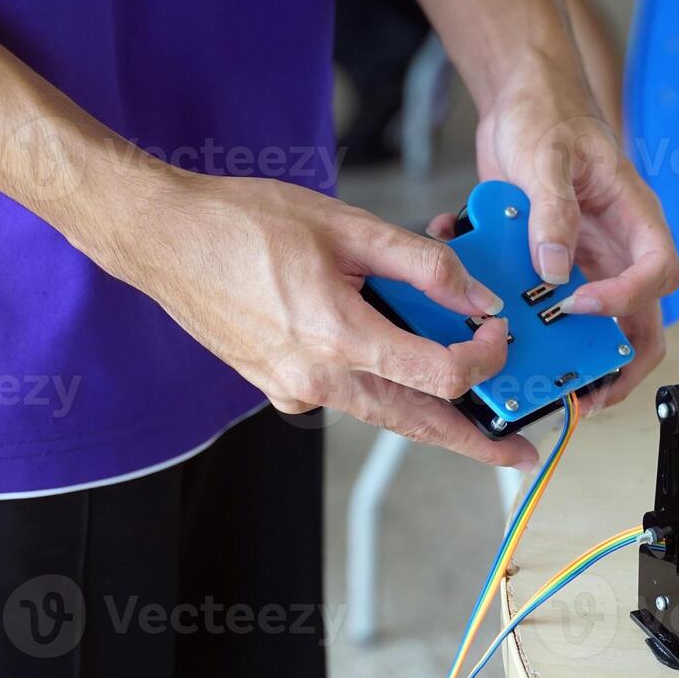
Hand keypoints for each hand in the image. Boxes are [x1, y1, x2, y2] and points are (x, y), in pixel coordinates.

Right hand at [82, 167, 540, 468]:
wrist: (162, 238)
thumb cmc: (242, 223)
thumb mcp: (347, 227)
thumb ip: (422, 265)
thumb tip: (476, 297)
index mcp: (338, 338)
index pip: (440, 375)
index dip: (485, 358)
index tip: (499, 332)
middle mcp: (316, 379)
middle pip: (416, 423)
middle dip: (473, 442)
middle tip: (515, 454)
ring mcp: (293, 391)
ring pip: (382, 413)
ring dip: (431, 418)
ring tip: (475, 420)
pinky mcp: (279, 387)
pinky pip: (346, 395)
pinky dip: (381, 385)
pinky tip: (396, 358)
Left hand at [455, 60, 678, 410]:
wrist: (521, 99)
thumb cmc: (552, 114)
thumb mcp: (548, 157)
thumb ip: (553, 211)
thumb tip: (553, 269)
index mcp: (635, 220)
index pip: (656, 275)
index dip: (625, 300)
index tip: (582, 305)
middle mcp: (616, 247)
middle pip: (638, 318)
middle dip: (618, 361)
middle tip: (588, 392)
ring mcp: (586, 258)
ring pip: (594, 322)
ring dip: (567, 347)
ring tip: (538, 371)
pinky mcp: (551, 260)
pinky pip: (542, 297)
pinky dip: (512, 303)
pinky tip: (477, 297)